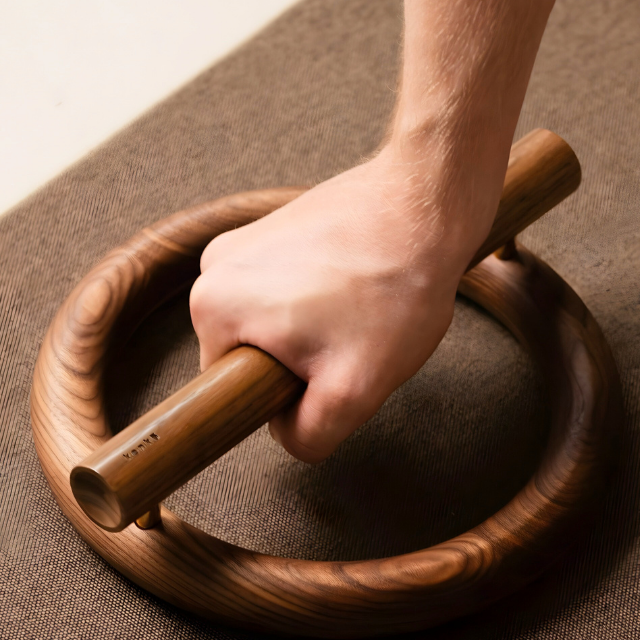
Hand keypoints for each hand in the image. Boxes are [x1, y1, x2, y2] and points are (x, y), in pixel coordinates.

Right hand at [189, 0, 568, 461]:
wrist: (428, 203)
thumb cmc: (394, 293)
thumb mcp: (352, 393)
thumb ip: (308, 436)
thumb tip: (289, 432)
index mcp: (211, 308)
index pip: (236, 392)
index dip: (290, 397)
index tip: (335, 363)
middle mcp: (212, 269)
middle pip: (258, 357)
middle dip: (307, 363)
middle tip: (356, 339)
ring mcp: (243, 243)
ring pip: (279, 328)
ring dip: (321, 332)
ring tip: (362, 308)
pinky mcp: (275, 228)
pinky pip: (292, 293)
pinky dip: (328, 300)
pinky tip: (362, 283)